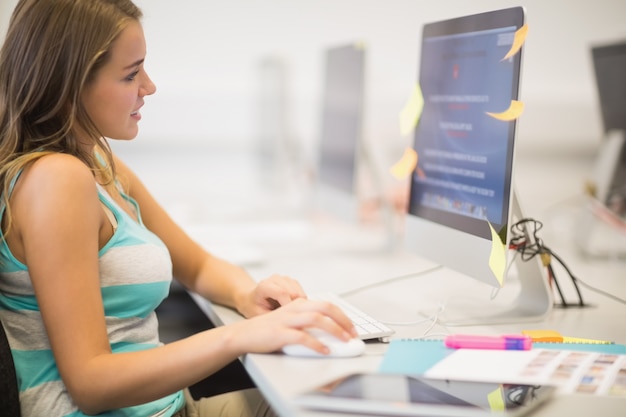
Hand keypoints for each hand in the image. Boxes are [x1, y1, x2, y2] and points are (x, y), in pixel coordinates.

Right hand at [229, 297, 357, 355]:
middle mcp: (293, 309)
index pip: (326, 305)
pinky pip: (302, 337)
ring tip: (344, 340)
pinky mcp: (280, 333)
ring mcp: (286, 320)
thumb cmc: (267, 330)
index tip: (351, 327)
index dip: (342, 315)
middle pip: (324, 307)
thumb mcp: (289, 320)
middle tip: (353, 333)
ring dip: (334, 330)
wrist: (242, 334)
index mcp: (297, 304)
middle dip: (343, 320)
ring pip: (316, 319)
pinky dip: (316, 344)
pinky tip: (324, 350)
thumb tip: (329, 332)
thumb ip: (306, 322)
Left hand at [237, 274, 306, 317]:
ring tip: (289, 313)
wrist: (252, 298)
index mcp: (264, 285)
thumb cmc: (254, 307)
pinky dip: (300, 303)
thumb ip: (272, 317)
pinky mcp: (292, 282)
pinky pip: (303, 294)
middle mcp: (275, 279)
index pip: (282, 292)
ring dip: (299, 305)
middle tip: (289, 318)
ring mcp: (285, 279)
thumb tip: (287, 324)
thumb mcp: (259, 315)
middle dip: (295, 308)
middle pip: (294, 293)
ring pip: (301, 294)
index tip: (290, 317)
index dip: (288, 306)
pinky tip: (291, 308)